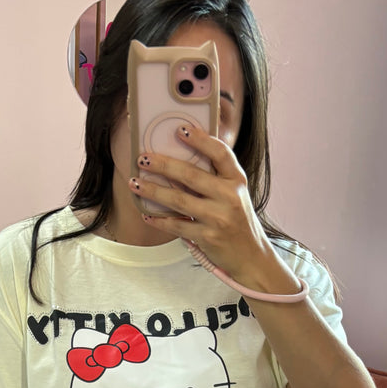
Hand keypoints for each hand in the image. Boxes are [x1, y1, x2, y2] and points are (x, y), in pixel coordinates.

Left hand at [131, 127, 298, 292]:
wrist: (252, 257)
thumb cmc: (238, 222)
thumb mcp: (235, 195)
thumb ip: (216, 178)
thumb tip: (179, 159)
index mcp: (237, 180)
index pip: (220, 153)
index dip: (200, 139)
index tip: (180, 130)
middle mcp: (230, 197)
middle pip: (190, 175)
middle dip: (163, 164)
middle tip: (142, 158)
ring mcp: (218, 218)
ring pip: (178, 200)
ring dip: (153, 190)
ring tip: (135, 183)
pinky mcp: (208, 237)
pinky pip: (177, 226)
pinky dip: (159, 220)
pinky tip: (147, 215)